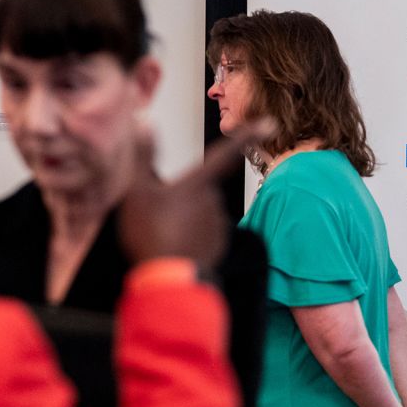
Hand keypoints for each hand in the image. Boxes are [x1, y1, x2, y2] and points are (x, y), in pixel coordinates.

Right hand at [118, 119, 273, 270]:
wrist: (168, 283)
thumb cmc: (152, 236)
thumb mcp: (137, 192)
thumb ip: (142, 155)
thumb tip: (145, 123)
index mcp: (199, 184)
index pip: (226, 152)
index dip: (248, 135)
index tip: (269, 124)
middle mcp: (214, 202)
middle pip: (201, 188)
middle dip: (183, 194)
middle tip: (158, 211)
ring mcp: (217, 226)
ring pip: (200, 211)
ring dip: (185, 216)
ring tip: (161, 231)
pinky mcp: (217, 246)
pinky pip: (202, 232)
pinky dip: (189, 235)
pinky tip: (172, 244)